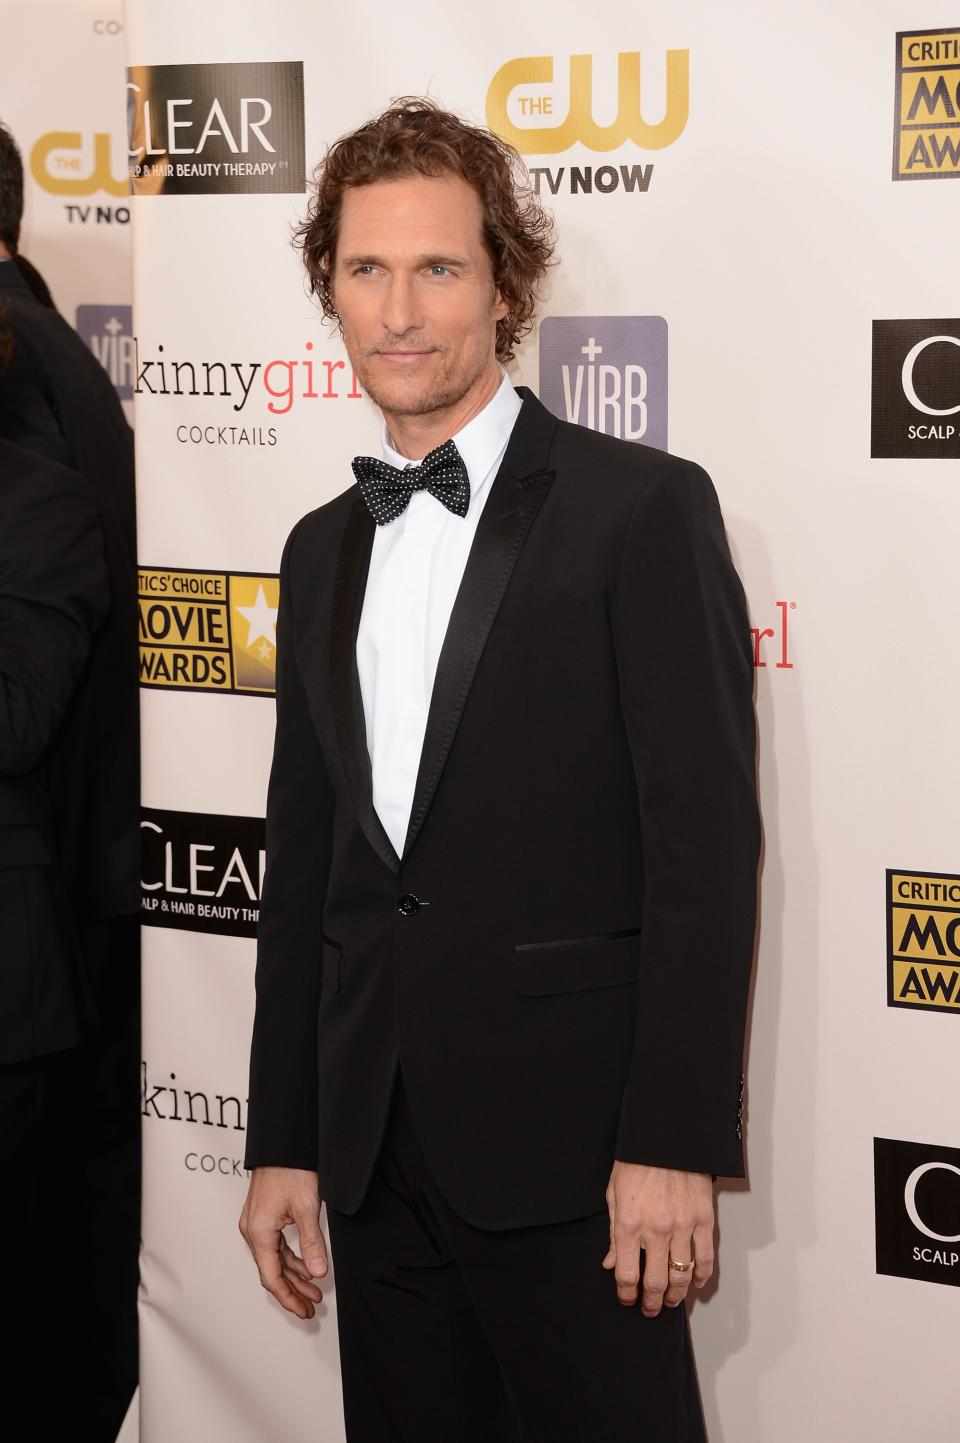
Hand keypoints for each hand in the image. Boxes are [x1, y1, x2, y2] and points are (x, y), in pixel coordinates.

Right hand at [239, 1166, 327, 1319]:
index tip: (303, 1310)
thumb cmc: (291, 1169)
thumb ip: (312, 1243)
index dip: (288, 1297)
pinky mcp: (263, 1215)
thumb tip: (317, 1272)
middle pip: (272, 1271)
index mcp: (259, 1232)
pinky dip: (290, 1257)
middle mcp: (252, 1230)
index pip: (271, 1277)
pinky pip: (275, 1245)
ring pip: (274, 1259)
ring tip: (314, 1289)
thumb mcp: (307, 1207)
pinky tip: (306, 1265)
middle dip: (292, 1290)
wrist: (283, 1143)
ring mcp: (256, 1223)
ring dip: (294, 1274)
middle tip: (311, 1306)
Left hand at [601, 1161, 713, 1313]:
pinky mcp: (703, 1218)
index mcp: (629, 1224)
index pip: (627, 1275)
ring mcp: (682, 1226)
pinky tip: (696, 1282)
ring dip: (676, 1295)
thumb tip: (611, 1263)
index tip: (627, 1300)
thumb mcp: (614, 1195)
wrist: (665, 1136)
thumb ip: (614, 1234)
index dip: (627, 1294)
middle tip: (650, 1309)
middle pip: (655, 1282)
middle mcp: (656, 1229)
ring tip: (671, 1301)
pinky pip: (706, 1257)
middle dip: (651, 1302)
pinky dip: (702, 1275)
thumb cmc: (637, 1161)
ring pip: (681, 1275)